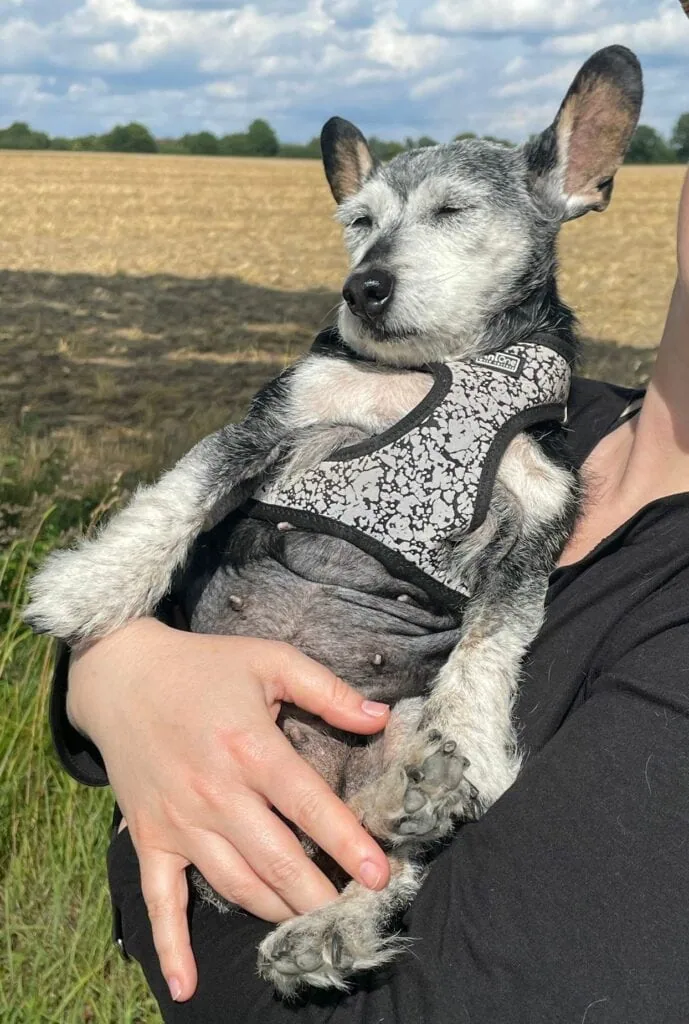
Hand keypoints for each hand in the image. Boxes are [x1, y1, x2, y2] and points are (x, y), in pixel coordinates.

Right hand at [67, 618, 390, 1001]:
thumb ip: (327, 690)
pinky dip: (172, 944)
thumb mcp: (270, 661)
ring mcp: (180, 821)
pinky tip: (188, 985)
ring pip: (235, 883)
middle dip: (320, 895)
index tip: (381, 875)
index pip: (307, 805)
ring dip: (277, 912)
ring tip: (312, 929)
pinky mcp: (150, 838)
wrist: (122, 676)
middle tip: (356, 917)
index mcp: (249, 747)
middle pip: (277, 858)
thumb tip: (381, 718)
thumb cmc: (205, 667)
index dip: (347, 842)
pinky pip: (159, 900)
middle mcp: (215, 792)